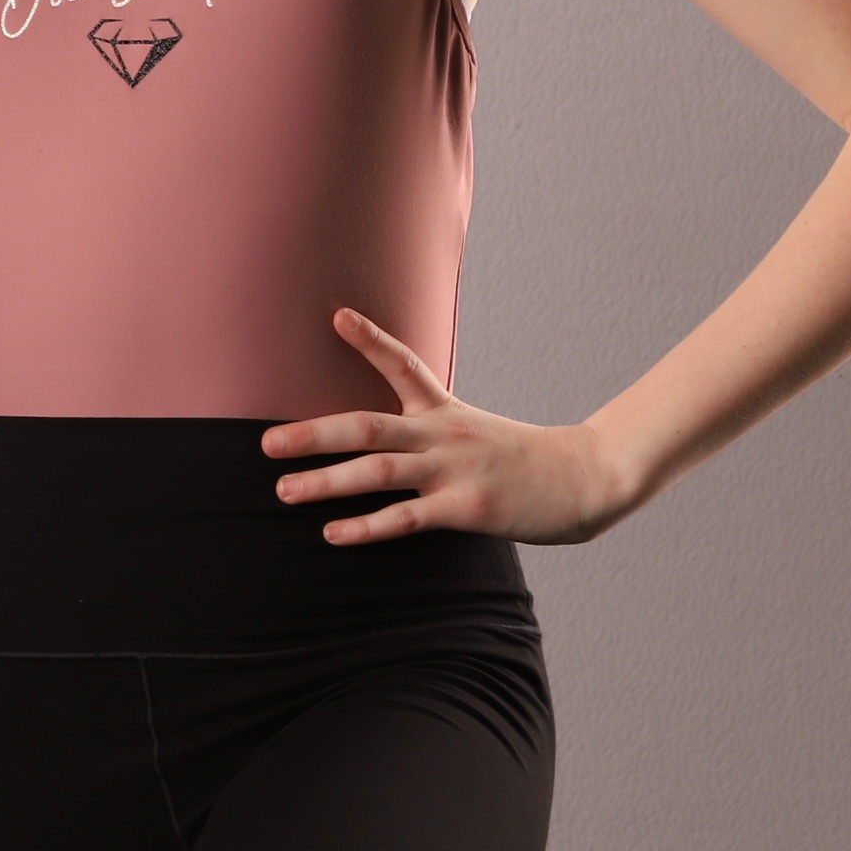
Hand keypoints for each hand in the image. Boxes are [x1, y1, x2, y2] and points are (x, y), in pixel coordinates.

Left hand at [260, 309, 653, 546]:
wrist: (584, 480)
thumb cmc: (522, 460)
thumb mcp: (475, 429)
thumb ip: (430, 429)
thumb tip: (385, 436)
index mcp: (445, 411)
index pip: (406, 364)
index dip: (371, 340)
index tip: (337, 316)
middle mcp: (443, 435)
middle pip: (368, 427)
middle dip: (313, 434)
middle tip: (266, 444)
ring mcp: (454, 471)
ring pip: (379, 473)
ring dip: (326, 482)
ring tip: (285, 491)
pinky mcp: (467, 508)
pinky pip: (407, 518)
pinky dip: (368, 527)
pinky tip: (333, 534)